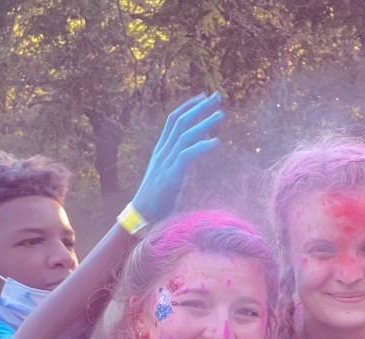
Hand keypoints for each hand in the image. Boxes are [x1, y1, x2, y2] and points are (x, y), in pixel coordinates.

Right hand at [130, 91, 224, 222]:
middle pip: (181, 121)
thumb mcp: (169, 175)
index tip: (202, 97)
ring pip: (185, 134)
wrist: (142, 216)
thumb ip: (178, 162)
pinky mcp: (172, 174)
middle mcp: (163, 151)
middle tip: (217, 95)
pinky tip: (216, 141)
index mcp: (161, 149)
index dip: (188, 106)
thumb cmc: (157, 199)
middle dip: (199, 107)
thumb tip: (191, 154)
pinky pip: (188, 154)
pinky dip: (202, 146)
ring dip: (204, 122)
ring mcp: (166, 162)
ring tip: (221, 114)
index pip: (173, 120)